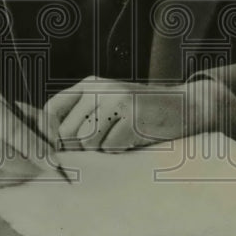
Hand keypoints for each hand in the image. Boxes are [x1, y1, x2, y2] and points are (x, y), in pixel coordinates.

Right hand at [0, 87, 58, 186]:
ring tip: (31, 171)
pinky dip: (3, 183)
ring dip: (17, 176)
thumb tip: (51, 143)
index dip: (33, 145)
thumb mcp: (15, 105)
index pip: (7, 126)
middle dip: (25, 164)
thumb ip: (37, 119)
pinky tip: (11, 175)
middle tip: (44, 168)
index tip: (52, 158)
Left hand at [42, 76, 235, 151]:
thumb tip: (49, 145)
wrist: (187, 107)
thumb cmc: (144, 114)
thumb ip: (82, 117)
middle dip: (80, 148)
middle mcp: (99, 88)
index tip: (56, 151)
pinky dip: (120, 151)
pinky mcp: (130, 116)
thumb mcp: (109, 106)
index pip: (51, 110)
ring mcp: (115, 100)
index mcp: (90, 84)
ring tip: (122, 138)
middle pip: (67, 132)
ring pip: (87, 143)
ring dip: (102, 150)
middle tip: (104, 145)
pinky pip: (110, 149)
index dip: (48, 134)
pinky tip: (135, 139)